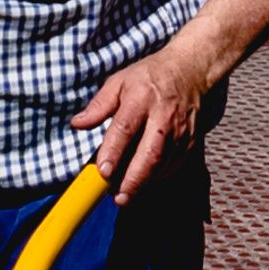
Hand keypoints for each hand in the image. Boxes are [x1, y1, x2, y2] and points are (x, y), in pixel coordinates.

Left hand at [74, 19, 226, 200]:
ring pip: (163, 164)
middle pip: (150, 153)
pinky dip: (158, 178)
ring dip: (144, 183)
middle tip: (118, 197)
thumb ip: (99, 105)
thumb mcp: (119, 81)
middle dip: (134, 179)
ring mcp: (180, 131)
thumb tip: (78, 124)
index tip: (103, 172)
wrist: (190, 72)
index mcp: (141, 98)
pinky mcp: (191, 141)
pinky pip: (174, 166)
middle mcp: (163, 116)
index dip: (114, 152)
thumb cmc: (148, 77)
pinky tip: (144, 183)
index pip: (125, 128)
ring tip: (125, 195)